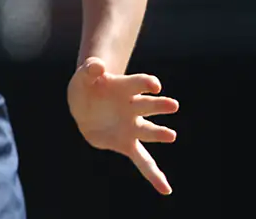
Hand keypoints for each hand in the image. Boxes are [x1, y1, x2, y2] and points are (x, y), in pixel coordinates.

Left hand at [67, 57, 178, 194]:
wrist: (85, 105)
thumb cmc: (87, 87)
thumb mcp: (83, 77)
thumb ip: (89, 70)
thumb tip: (98, 66)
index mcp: (125, 88)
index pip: (138, 83)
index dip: (146, 83)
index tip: (154, 85)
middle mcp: (134, 107)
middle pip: (148, 105)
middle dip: (159, 105)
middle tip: (172, 105)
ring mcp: (133, 126)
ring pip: (148, 131)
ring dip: (158, 133)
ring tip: (171, 135)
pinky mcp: (127, 143)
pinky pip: (142, 160)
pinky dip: (153, 175)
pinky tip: (166, 189)